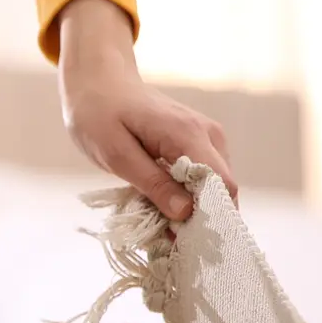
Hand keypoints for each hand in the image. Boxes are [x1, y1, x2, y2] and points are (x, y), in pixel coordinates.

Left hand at [56, 0, 237, 220]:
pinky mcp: (200, 143)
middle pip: (222, 190)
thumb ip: (152, 183)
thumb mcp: (115, 154)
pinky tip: (160, 204)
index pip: (222, 186)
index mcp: (187, 135)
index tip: (185, 242)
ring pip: (214, 188)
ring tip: (157, 222)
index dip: (210, 218)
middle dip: (198, 219)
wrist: (99, 80)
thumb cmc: (99, 113)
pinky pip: (203, 178)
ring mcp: (207, 137)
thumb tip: (185, 213)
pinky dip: (186, 196)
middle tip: (165, 239)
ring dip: (190, 210)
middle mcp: (208, 135)